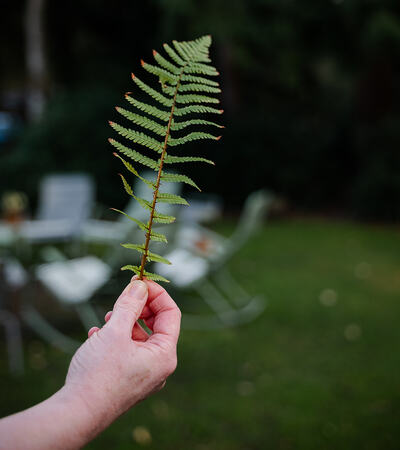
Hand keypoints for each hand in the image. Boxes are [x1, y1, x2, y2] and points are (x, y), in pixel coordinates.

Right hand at [64, 279, 180, 428]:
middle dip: (138, 308)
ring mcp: (145, 375)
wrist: (76, 413)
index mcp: (165, 355)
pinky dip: (116, 339)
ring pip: (140, 338)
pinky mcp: (129, 380)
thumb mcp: (115, 332)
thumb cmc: (99, 374)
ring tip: (106, 320)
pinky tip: (97, 337)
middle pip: (156, 325)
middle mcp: (159, 366)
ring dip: (124, 323)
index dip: (156, 294)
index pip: (171, 314)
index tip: (139, 282)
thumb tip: (141, 286)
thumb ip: (130, 305)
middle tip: (121, 299)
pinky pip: (129, 352)